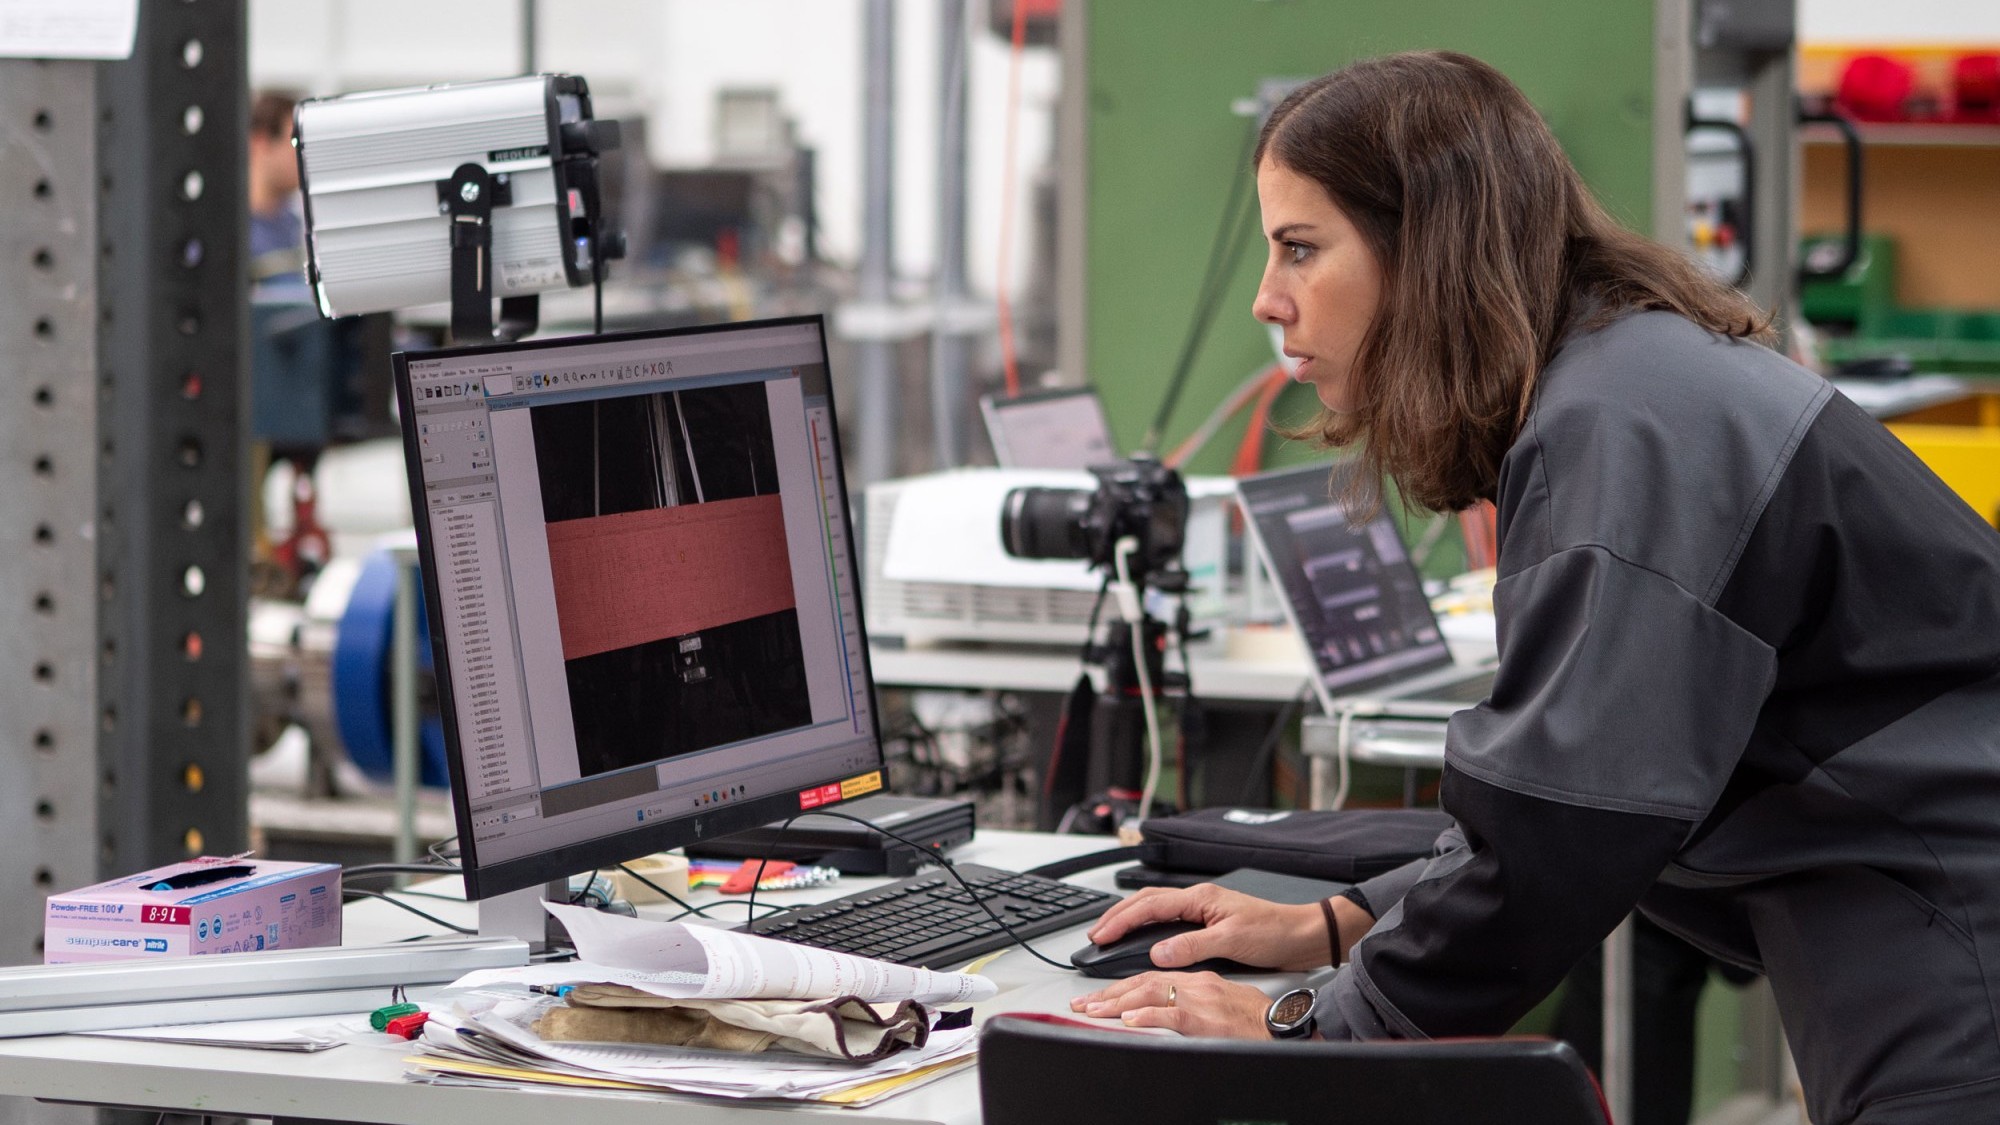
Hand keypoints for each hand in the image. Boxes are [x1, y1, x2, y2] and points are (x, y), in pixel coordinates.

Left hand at [1069, 970, 1273, 1037]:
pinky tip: (1131, 1019)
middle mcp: (1196, 985)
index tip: (1100, 996)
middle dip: (1110, 993)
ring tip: (1095, 1010)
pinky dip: (1150, 1015)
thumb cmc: (1257, 1016)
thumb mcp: (1221, 1001)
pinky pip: (1173, 1015)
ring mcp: (1201, 1000)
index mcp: (1198, 978)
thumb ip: (1191, 1000)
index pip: (1151, 976)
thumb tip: (1162, 1010)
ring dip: (1119, 1002)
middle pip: (1144, 981)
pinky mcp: (1208, 1019)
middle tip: (1084, 1004)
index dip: (1122, 985)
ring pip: (1152, 993)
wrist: (1285, 1024)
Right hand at [1085, 884, 1331, 971]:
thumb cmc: (1274, 933)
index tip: (1101, 935)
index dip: (1121, 920)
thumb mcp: (1231, 942)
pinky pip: (1169, 920)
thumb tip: (1158, 952)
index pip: (1149, 906)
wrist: (1302, 935)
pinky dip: (1148, 926)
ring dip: (1130, 919)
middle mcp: (1199, 899)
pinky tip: (1143, 937)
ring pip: (1156, 908)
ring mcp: (1203, 909)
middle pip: (1146, 901)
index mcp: (1200, 898)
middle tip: (1096, 933)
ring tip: (1111, 933)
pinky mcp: (1209, 923)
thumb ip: (1192, 946)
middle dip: (1117, 915)